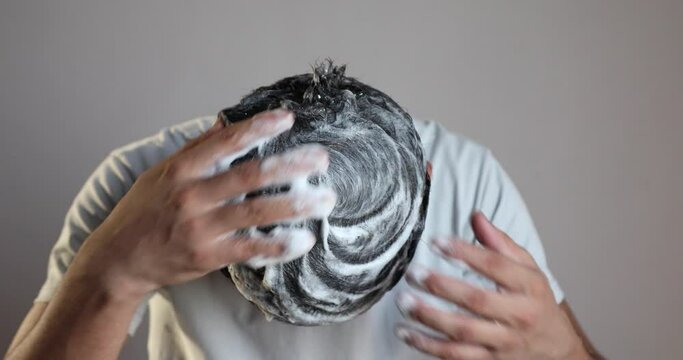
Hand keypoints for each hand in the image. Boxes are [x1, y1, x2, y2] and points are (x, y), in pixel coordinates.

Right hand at [71, 109, 335, 299]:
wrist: (117, 260)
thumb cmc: (142, 212)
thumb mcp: (161, 173)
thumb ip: (197, 149)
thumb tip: (227, 122)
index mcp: (181, 170)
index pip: (225, 141)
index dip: (258, 128)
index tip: (286, 119)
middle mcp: (192, 196)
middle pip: (251, 176)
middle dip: (291, 165)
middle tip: (321, 160)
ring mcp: (200, 228)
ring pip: (257, 213)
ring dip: (296, 206)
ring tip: (326, 200)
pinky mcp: (207, 257)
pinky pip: (251, 249)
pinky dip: (280, 245)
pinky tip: (303, 240)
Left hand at [395, 212, 589, 359]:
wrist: (555, 344)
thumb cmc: (535, 300)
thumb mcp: (528, 267)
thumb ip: (500, 243)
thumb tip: (476, 216)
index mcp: (528, 286)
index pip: (496, 266)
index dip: (465, 252)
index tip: (437, 241)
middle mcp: (519, 315)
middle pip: (477, 300)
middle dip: (441, 286)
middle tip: (413, 273)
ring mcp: (504, 341)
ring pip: (464, 331)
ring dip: (430, 317)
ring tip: (404, 301)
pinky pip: (455, 355)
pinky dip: (428, 345)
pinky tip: (406, 332)